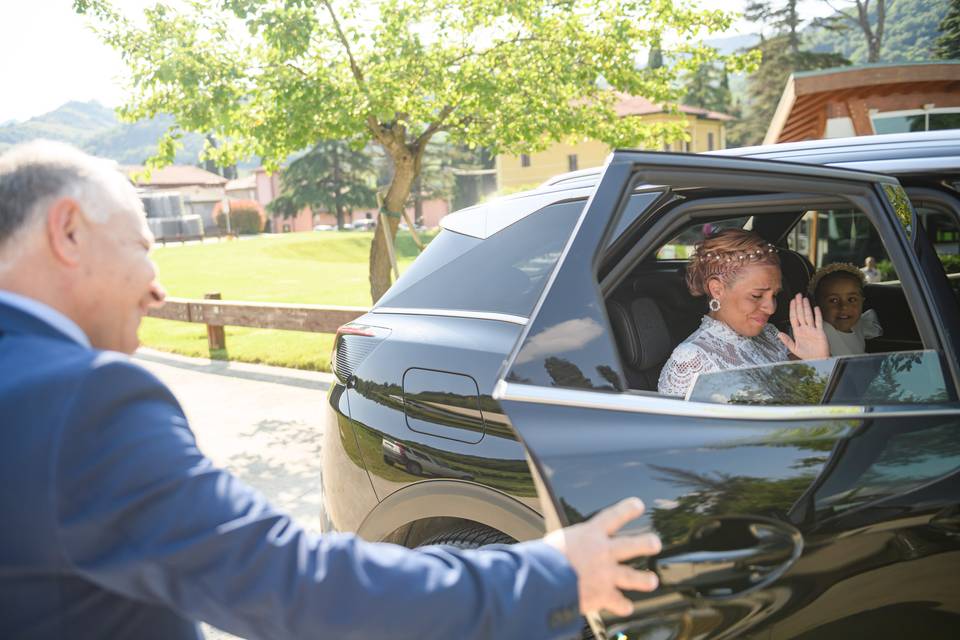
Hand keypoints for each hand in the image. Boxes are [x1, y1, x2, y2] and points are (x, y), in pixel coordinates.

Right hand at [543, 497, 660, 616]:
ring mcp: (606, 574)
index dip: (627, 509)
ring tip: (653, 581)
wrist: (544, 580)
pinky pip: (617, 603)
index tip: (638, 505)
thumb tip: (565, 546)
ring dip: (644, 579)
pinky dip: (622, 606)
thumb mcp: (556, 540)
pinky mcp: (603, 594)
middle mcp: (602, 552)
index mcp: (589, 534)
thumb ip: (569, 543)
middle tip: (656, 543)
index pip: (613, 516)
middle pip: (631, 545)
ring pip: (631, 576)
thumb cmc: (543, 558)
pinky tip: (627, 608)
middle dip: (646, 543)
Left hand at [778, 293, 829, 359]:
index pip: (794, 318)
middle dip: (799, 305)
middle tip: (798, 296)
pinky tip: (816, 308)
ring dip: (806, 307)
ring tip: (804, 299)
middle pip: (801, 314)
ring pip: (809, 316)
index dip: (793, 309)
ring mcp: (812, 329)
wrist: (817, 360)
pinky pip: (818, 322)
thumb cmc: (807, 354)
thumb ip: (787, 341)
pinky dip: (818, 315)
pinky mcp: (820, 332)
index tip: (792, 302)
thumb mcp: (794, 348)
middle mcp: (805, 329)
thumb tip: (779, 334)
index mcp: (798, 332)